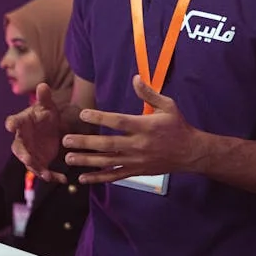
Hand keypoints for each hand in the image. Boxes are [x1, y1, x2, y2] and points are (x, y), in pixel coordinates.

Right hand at [5, 83, 66, 182]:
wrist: (51, 128)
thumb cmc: (45, 114)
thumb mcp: (48, 106)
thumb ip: (44, 97)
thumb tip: (43, 85)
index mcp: (22, 123)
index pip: (14, 122)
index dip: (12, 124)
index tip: (10, 125)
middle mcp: (22, 139)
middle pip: (18, 148)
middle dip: (23, 154)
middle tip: (27, 159)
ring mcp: (30, 152)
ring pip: (30, 163)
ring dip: (38, 169)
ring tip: (47, 175)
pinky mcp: (39, 161)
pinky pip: (44, 170)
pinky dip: (52, 176)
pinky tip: (62, 179)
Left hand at [62, 75, 203, 183]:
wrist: (190, 152)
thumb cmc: (178, 126)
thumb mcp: (167, 105)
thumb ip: (149, 93)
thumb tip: (136, 78)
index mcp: (145, 126)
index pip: (118, 121)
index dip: (99, 117)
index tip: (83, 114)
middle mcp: (139, 145)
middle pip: (108, 144)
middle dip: (85, 143)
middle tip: (66, 140)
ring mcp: (137, 160)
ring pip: (108, 162)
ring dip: (87, 161)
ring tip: (68, 158)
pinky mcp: (137, 171)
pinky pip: (115, 176)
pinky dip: (99, 178)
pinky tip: (83, 177)